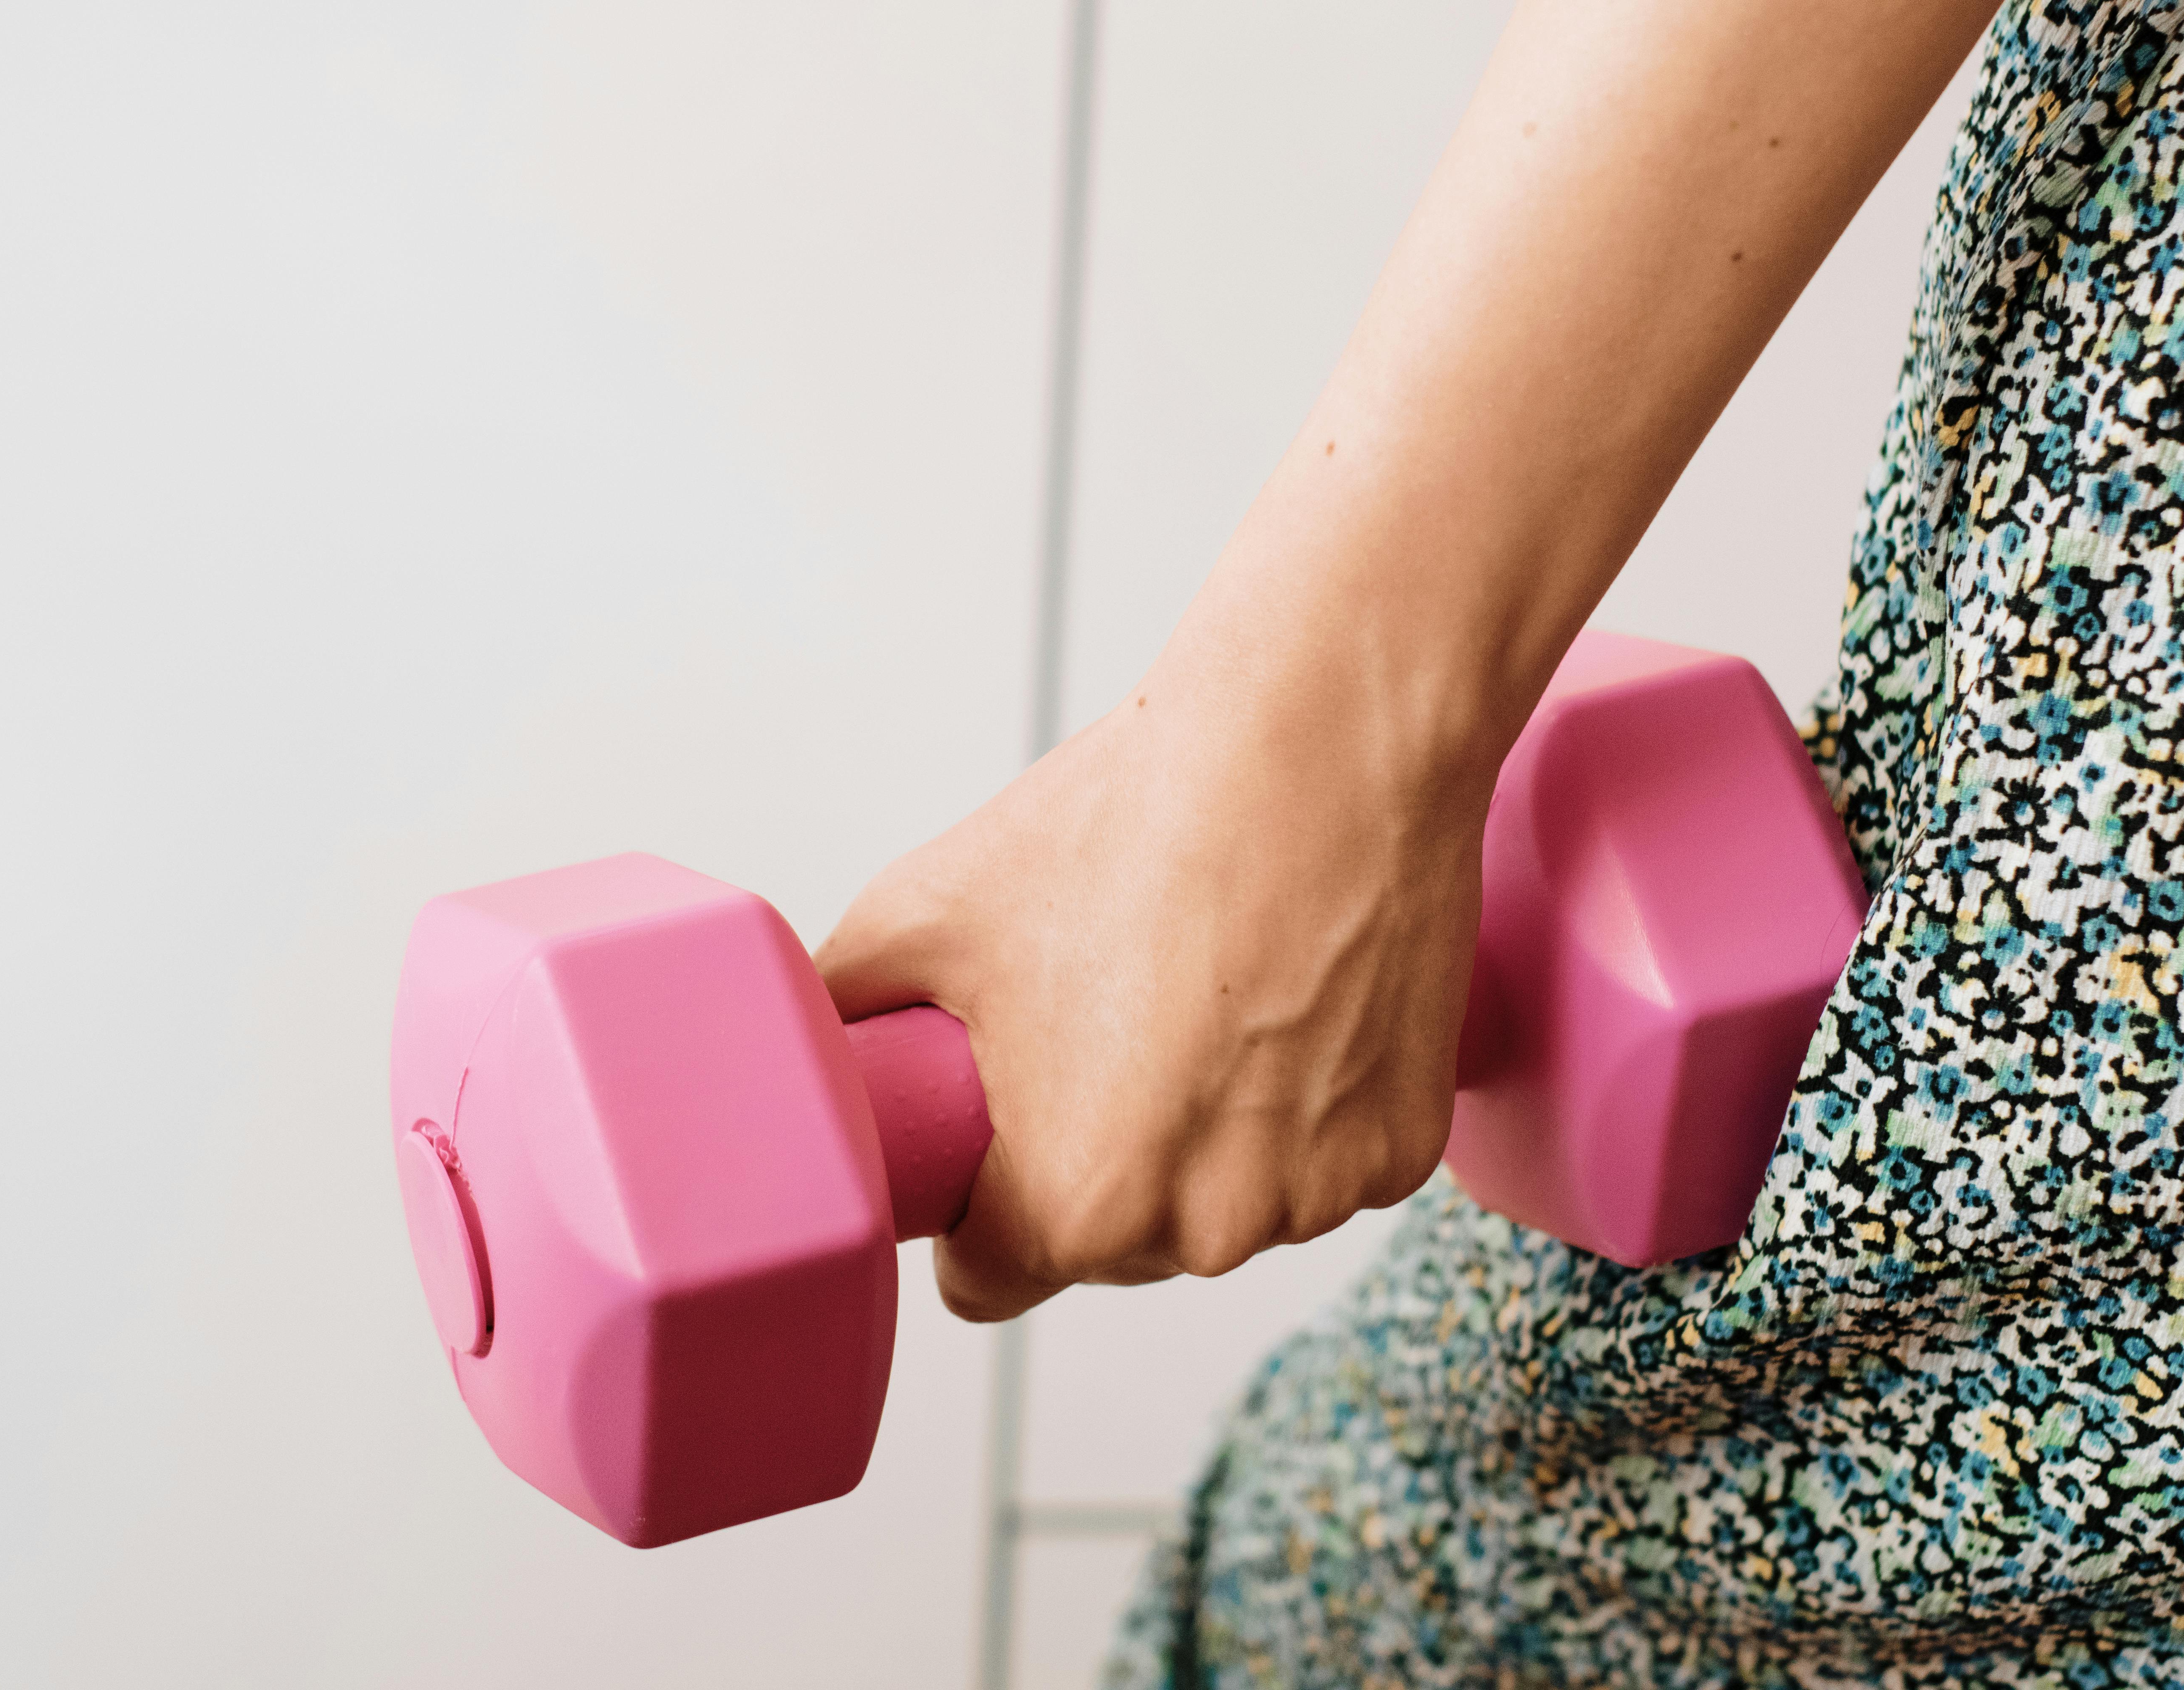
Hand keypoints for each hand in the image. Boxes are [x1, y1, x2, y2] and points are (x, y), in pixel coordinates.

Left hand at [816, 609, 1493, 1321]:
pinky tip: (1285, 1005)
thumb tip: (780, 1057)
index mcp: (1074, 1207)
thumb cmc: (1123, 822)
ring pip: (1218, 1207)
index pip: (987, 1278)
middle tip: (1105, 1021)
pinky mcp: (1403, 1155)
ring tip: (1203, 997)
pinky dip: (1297, 1111)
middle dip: (1092, 1160)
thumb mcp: (925, 913)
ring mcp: (1317, 1198)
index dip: (977, 1197)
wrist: (1316, 742)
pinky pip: (1314, 1164)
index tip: (998, 1116)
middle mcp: (1206, 1232)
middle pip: (1108, 1244)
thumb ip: (839, 1015)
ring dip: (1201, 1140)